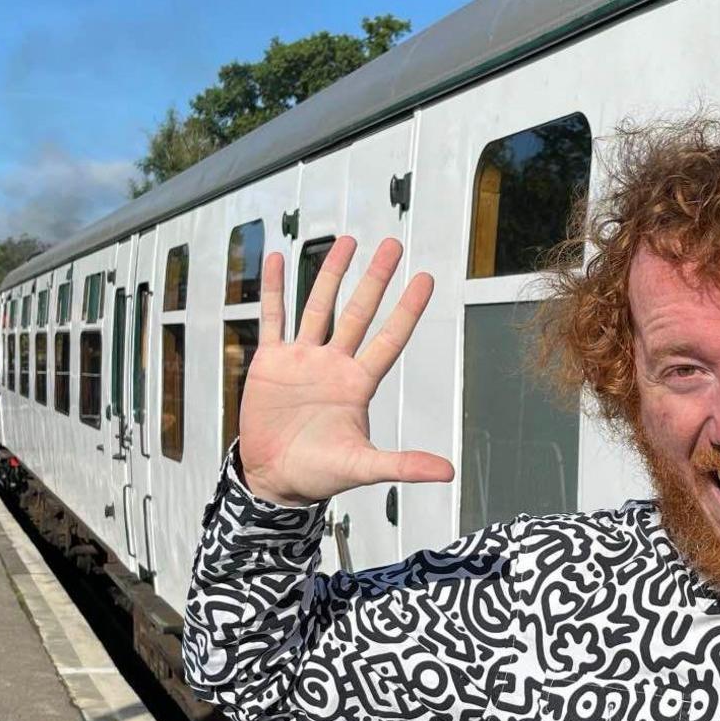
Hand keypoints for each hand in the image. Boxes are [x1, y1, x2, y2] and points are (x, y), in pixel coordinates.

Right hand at [237, 236, 450, 505]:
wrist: (274, 478)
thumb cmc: (319, 474)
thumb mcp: (362, 467)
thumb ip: (403, 465)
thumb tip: (448, 473)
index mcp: (358, 384)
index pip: (389, 339)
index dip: (407, 310)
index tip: (425, 280)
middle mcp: (333, 364)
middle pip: (358, 312)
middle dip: (375, 279)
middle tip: (393, 245)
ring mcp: (302, 359)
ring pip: (318, 306)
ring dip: (331, 273)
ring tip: (345, 241)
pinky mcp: (271, 362)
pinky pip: (273, 318)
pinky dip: (275, 290)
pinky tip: (278, 260)